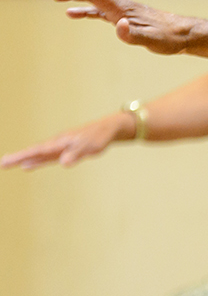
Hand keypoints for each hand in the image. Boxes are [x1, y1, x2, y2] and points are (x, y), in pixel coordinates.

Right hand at [0, 113, 132, 169]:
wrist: (109, 128)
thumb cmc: (100, 137)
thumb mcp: (91, 146)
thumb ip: (77, 154)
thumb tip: (63, 163)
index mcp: (61, 142)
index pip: (38, 150)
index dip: (22, 156)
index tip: (6, 160)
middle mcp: (57, 144)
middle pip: (34, 152)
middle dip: (17, 158)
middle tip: (1, 164)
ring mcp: (60, 147)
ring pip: (38, 155)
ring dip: (24, 160)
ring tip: (8, 164)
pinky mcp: (65, 151)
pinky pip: (47, 157)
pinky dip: (37, 161)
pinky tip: (28, 166)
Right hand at [43, 0, 194, 54]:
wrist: (186, 34)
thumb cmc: (170, 39)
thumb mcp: (152, 40)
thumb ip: (134, 35)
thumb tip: (118, 26)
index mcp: (123, 9)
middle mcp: (121, 7)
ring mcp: (123, 12)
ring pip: (93, 0)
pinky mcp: (126, 19)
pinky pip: (100, 11)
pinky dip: (85, 10)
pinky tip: (73, 13)